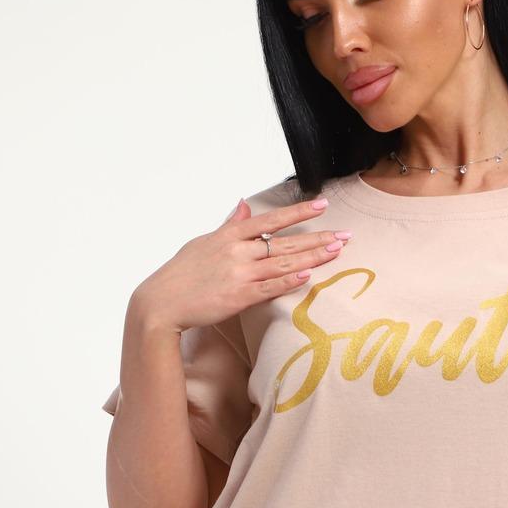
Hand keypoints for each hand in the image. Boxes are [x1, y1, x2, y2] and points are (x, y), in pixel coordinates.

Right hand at [130, 196, 352, 333]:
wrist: (161, 303)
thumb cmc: (181, 273)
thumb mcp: (204, 242)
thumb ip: (229, 224)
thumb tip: (244, 204)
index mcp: (229, 235)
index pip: (270, 220)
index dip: (298, 212)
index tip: (322, 205)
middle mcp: (237, 252)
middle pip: (285, 242)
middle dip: (318, 237)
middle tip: (345, 234)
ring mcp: (239, 275)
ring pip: (283, 263)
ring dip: (313, 257)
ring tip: (337, 251)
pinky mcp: (239, 298)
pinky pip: (270, 288)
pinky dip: (290, 281)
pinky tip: (310, 276)